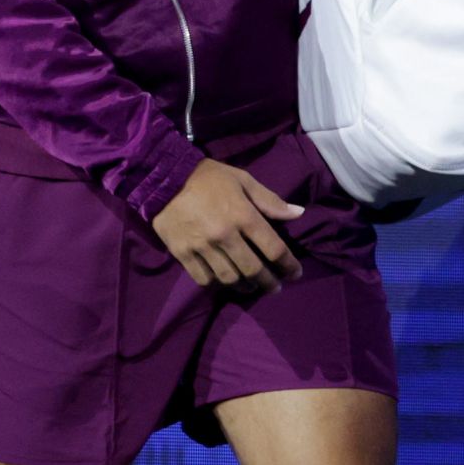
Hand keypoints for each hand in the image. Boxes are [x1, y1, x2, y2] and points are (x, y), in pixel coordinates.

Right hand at [149, 158, 305, 294]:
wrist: (164, 178)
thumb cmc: (209, 177)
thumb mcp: (243, 180)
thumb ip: (270, 200)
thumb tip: (298, 213)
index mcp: (243, 215)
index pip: (273, 248)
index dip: (288, 264)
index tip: (295, 273)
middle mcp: (225, 235)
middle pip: (253, 270)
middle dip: (269, 282)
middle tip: (276, 287)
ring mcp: (202, 247)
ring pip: (229, 278)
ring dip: (245, 287)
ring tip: (252, 287)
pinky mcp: (183, 254)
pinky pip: (204, 279)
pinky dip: (217, 284)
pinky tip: (224, 281)